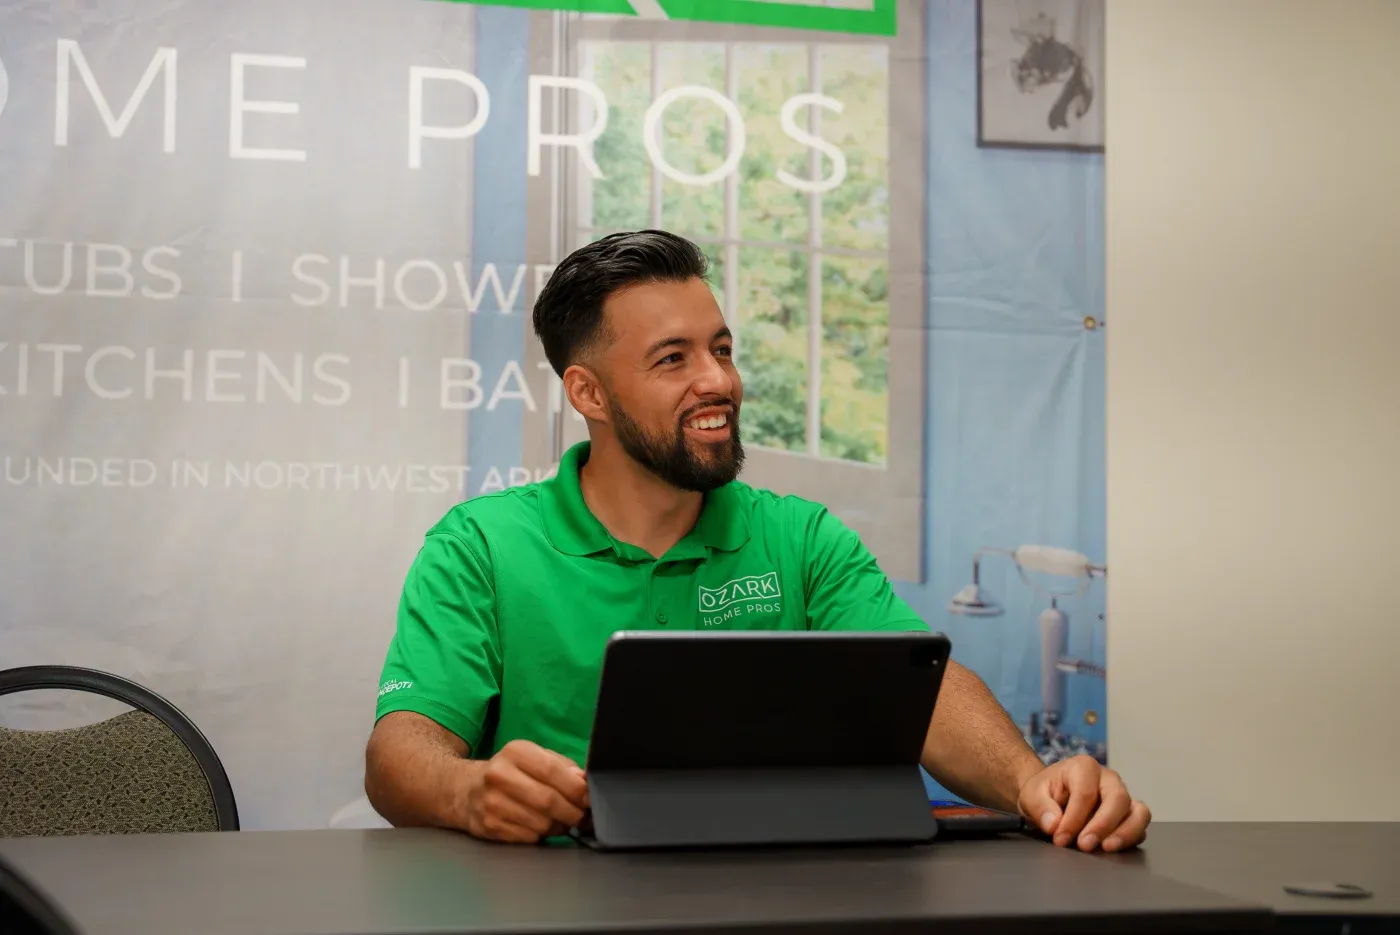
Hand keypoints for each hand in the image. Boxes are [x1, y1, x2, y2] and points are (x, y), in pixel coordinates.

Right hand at [460, 739, 589, 843]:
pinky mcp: (490, 827)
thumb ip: (561, 766)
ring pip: (542, 823)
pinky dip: (542, 835)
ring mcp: (493, 804)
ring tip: (560, 820)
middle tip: (582, 816)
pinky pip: (530, 837)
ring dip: (559, 826)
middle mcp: (500, 776)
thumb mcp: (533, 757)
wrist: (465, 790)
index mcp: (515, 752)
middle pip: (549, 801)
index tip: (589, 798)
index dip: (577, 789)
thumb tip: (584, 782)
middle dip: (573, 812)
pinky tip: (539, 826)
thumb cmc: (509, 772)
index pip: (553, 772)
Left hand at [1017, 755, 1150, 852]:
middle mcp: (1108, 778)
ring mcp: (1122, 796)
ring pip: (1139, 812)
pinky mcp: (1129, 814)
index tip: (1060, 838)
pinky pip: (1140, 825)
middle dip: (1102, 825)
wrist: (1051, 796)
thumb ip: (1040, 807)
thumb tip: (1054, 824)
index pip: (1086, 793)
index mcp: (1084, 767)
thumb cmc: (1044, 792)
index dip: (1074, 818)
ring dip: (1126, 832)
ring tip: (1107, 848)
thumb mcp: (1032, 795)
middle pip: (1117, 798)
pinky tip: (1114, 848)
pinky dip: (1132, 838)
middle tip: (1085, 845)